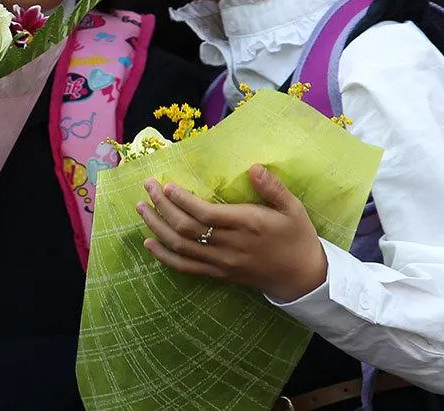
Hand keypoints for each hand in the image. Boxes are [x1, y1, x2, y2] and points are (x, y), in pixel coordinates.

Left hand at [136, 164, 327, 301]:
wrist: (303, 277)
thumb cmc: (297, 237)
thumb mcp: (293, 208)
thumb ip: (272, 187)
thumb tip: (254, 167)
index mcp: (247, 225)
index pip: (205, 214)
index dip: (182, 200)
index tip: (167, 185)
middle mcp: (230, 246)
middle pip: (186, 229)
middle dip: (162, 207)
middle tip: (147, 187)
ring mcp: (222, 263)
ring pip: (181, 247)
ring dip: (157, 228)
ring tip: (141, 209)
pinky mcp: (219, 274)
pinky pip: (186, 268)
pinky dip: (164, 257)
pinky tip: (149, 243)